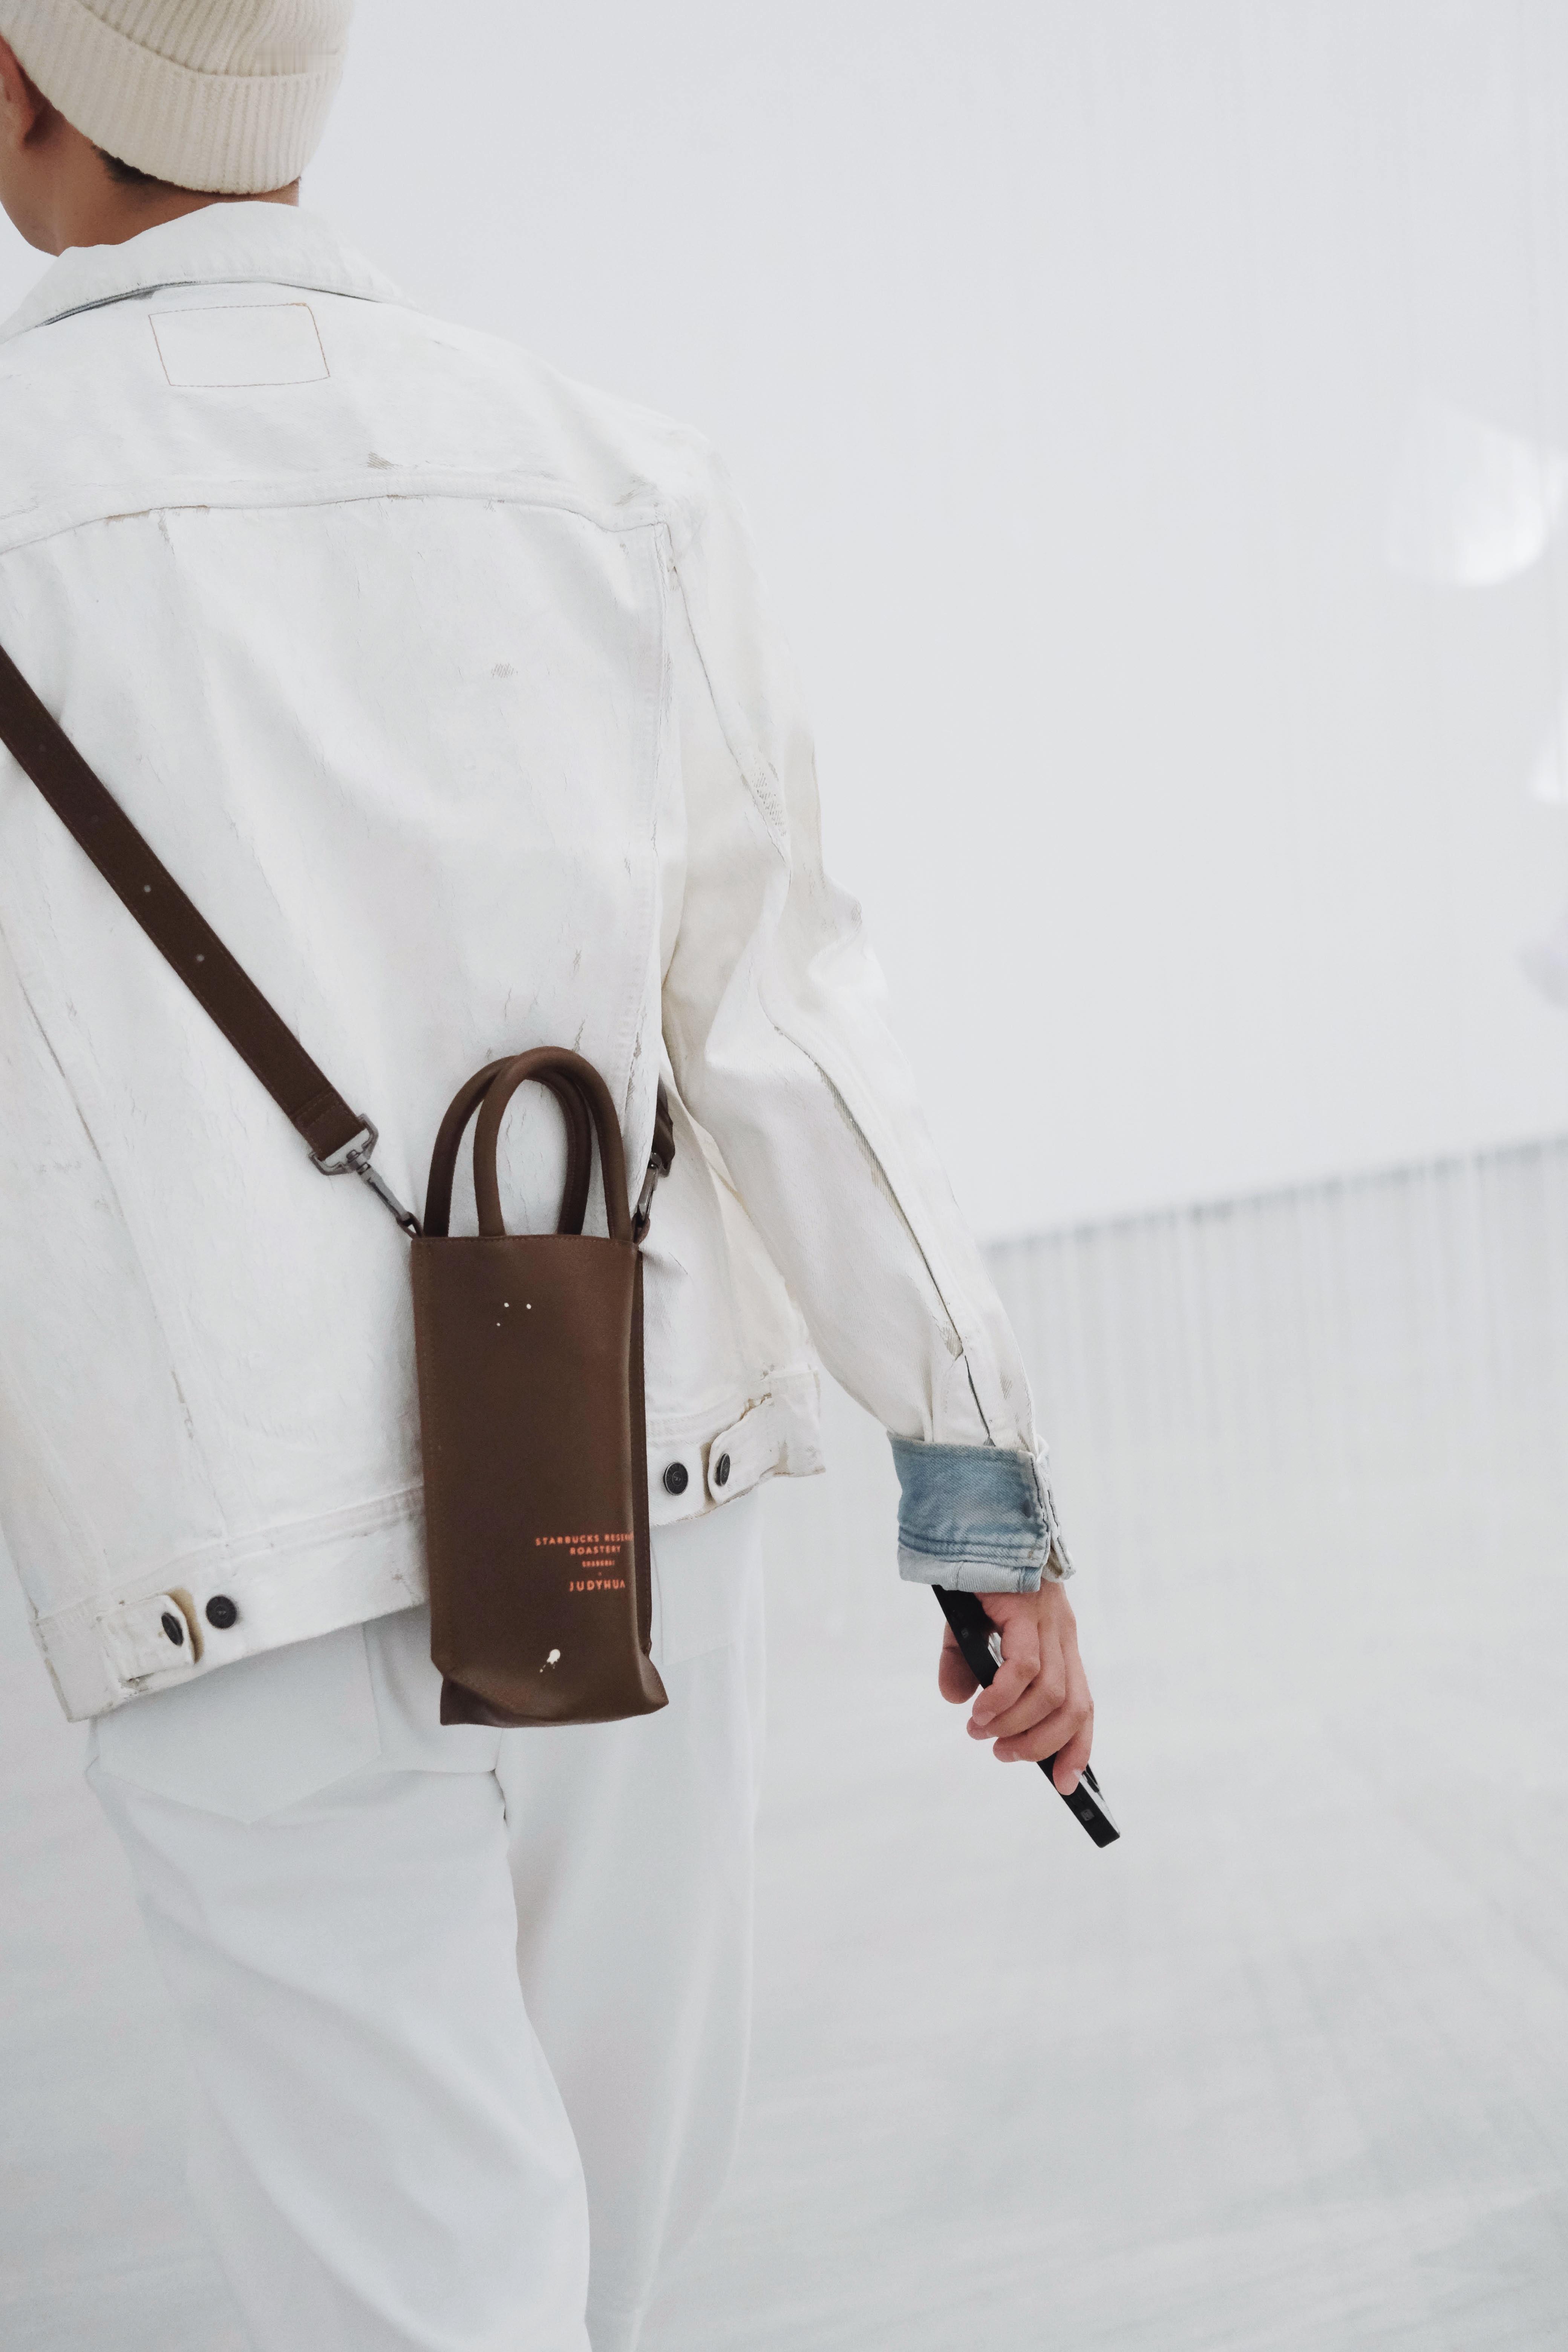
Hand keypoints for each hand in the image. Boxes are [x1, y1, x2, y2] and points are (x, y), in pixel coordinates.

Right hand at [937, 1581, 1093, 1792]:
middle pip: (1074, 1707)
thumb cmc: (978, 1574)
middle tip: (1004, 1754)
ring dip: (1016, 1724)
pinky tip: (980, 1710)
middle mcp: (1063, 1636)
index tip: (1066, 1784)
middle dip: (1042, 1745)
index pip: (1082, 1703)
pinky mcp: (1027, 1612)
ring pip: (1050, 1694)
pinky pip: (1024, 1667)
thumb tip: (958, 1702)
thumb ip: (966, 1667)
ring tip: (983, 1734)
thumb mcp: (969, 1631)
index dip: (1078, 1746)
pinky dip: (1004, 1698)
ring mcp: (1049, 1624)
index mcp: (1058, 1643)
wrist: (977, 1520)